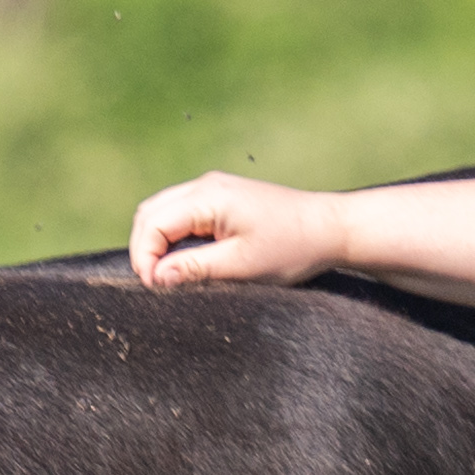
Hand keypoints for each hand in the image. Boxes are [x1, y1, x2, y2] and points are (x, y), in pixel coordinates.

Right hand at [128, 172, 352, 289]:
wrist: (330, 228)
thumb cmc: (292, 247)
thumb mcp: (241, 266)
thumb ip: (194, 270)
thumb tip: (157, 277)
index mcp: (208, 197)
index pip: (153, 224)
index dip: (145, 258)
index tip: (156, 288)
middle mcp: (206, 186)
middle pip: (150, 213)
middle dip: (145, 249)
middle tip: (156, 284)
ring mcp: (214, 188)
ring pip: (163, 211)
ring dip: (157, 242)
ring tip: (168, 274)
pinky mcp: (223, 197)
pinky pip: (182, 212)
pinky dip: (174, 235)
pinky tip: (185, 259)